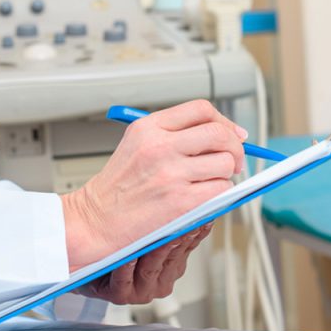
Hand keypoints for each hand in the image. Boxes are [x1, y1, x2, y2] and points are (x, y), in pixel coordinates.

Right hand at [61, 100, 245, 269]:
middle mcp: (160, 146)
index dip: (224, 121)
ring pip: (225, 163)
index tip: (233, 134)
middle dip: (235, 148)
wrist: (95, 220)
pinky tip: (205, 197)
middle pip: (219, 134)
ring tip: (211, 182)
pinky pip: (221, 190)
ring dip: (226, 174)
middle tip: (234, 160)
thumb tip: (221, 135)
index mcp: (149, 127)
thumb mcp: (136, 144)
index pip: (201, 110)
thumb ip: (173, 134)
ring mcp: (171, 173)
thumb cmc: (117, 188)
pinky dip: (220, 194)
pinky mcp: (181, 201)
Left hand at [78, 224, 212, 304]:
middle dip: (176, 236)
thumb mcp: (148, 229)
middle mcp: (159, 280)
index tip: (203, 215)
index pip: (189, 245)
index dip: (195, 229)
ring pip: (151, 268)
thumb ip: (171, 221)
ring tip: (160, 233)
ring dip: (155, 249)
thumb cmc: (115, 242)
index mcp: (172, 266)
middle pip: (172, 256)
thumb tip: (197, 203)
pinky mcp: (121, 295)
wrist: (80, 258)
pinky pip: (125, 279)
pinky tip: (129, 254)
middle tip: (183, 219)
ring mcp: (141, 290)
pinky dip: (127, 265)